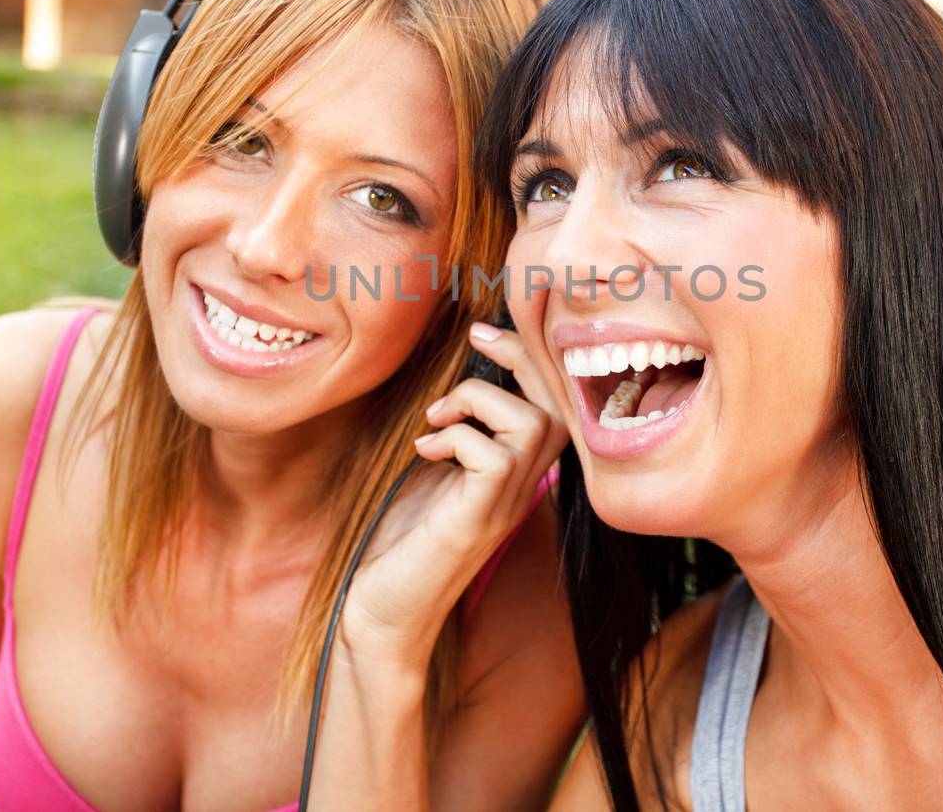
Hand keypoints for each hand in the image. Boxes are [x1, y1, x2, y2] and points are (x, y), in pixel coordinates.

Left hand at [338, 321, 567, 664]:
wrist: (381, 611)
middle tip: (474, 343)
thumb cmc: (401, 541)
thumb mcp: (434, 471)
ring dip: (479, 400)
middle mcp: (523, 488)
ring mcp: (505, 505)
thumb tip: (451, 378)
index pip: (556, 402)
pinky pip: (492, 455)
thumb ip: (456, 430)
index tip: (483, 331)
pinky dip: (455, 435)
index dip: (531, 356)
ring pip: (534, 423)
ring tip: (438, 418)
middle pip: (561, 405)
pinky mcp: (478, 519)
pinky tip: (424, 451)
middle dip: (521, 358)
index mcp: (518, 473)